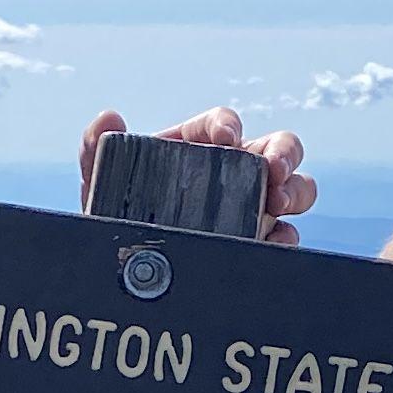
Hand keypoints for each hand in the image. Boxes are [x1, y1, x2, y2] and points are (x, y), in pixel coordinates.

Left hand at [75, 105, 314, 244]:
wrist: (127, 273)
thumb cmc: (118, 217)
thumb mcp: (102, 186)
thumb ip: (95, 151)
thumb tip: (109, 119)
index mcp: (200, 146)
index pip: (222, 124)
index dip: (228, 124)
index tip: (225, 137)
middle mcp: (235, 172)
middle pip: (279, 148)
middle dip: (284, 153)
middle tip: (273, 170)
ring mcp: (253, 208)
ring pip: (296, 189)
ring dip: (296, 191)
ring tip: (278, 203)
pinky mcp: (261, 244)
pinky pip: (287, 237)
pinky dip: (287, 237)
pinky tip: (272, 241)